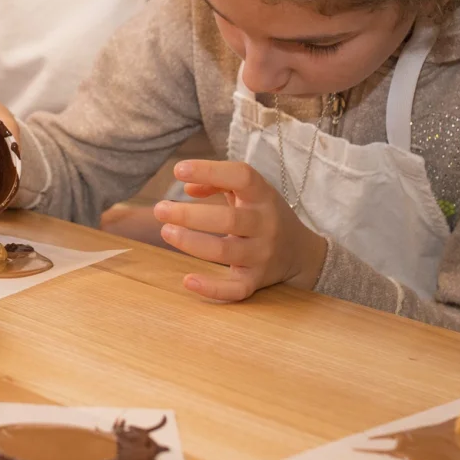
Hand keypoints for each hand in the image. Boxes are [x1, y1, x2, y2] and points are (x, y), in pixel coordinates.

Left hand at [154, 159, 327, 301]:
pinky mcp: (256, 281)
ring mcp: (262, 255)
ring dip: (192, 242)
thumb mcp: (248, 191)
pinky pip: (235, 289)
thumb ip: (218, 181)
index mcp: (263, 195)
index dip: (210, 170)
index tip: (178, 170)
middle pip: (228, 219)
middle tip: (160, 209)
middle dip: (190, 215)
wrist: (300, 252)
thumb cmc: (261, 213)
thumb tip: (187, 186)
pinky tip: (188, 280)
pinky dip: (212, 288)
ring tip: (166, 231)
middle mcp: (265, 224)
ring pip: (226, 251)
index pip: (241, 176)